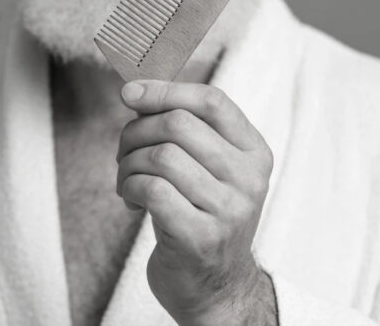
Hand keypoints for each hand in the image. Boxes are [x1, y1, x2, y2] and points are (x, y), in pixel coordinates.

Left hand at [116, 80, 276, 324]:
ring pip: (161, 156)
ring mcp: (229, 210)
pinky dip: (130, 189)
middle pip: (179, 124)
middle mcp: (249, 179)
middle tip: (124, 153)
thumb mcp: (206, 169)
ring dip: (128, 164)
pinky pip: (152, 190)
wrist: (215, 288)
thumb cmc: (201, 217)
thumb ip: (183, 129)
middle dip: (136, 132)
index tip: (130, 94)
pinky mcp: (201, 237)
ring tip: (127, 181)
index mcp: (254, 153)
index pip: (212, 101)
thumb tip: (135, 92)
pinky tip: (131, 202)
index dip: (165, 90)